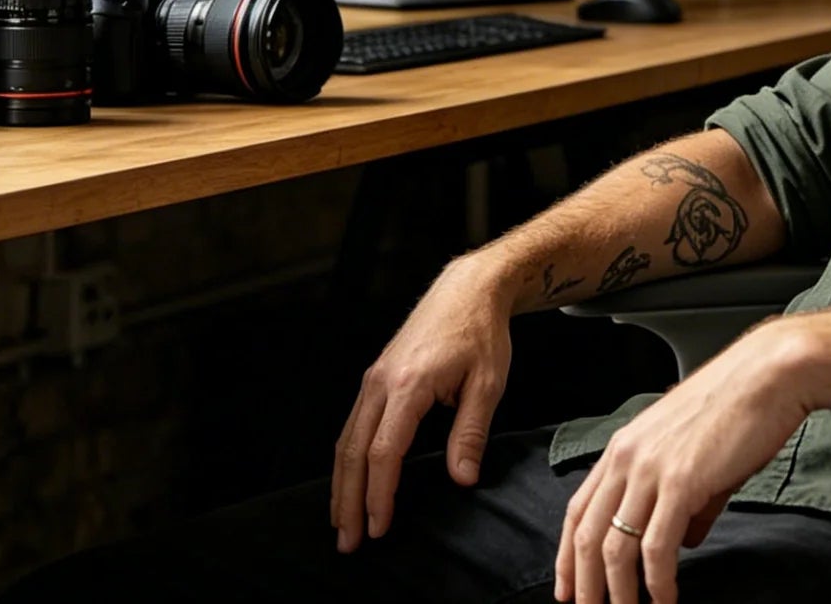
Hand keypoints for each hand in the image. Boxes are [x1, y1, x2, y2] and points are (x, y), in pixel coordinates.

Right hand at [331, 250, 516, 552]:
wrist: (468, 289)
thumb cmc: (482, 333)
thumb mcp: (489, 382)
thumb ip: (471, 431)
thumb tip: (462, 479)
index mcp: (409, 385)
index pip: (385, 451)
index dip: (379, 494)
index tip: (380, 527)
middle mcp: (381, 382)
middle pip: (353, 452)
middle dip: (348, 501)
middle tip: (348, 541)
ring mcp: (373, 379)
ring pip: (346, 440)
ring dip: (341, 485)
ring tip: (342, 523)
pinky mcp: (374, 379)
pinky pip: (353, 426)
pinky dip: (348, 460)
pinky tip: (350, 483)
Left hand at [554, 319, 816, 603]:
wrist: (769, 375)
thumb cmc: (741, 407)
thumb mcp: (698, 454)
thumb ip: (688, 502)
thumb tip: (685, 541)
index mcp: (625, 447)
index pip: (579, 509)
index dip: (567, 555)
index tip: (568, 587)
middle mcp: (628, 457)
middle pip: (587, 534)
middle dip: (585, 584)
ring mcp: (651, 470)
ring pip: (615, 547)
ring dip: (618, 592)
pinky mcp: (681, 482)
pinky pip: (657, 547)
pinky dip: (658, 582)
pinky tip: (666, 600)